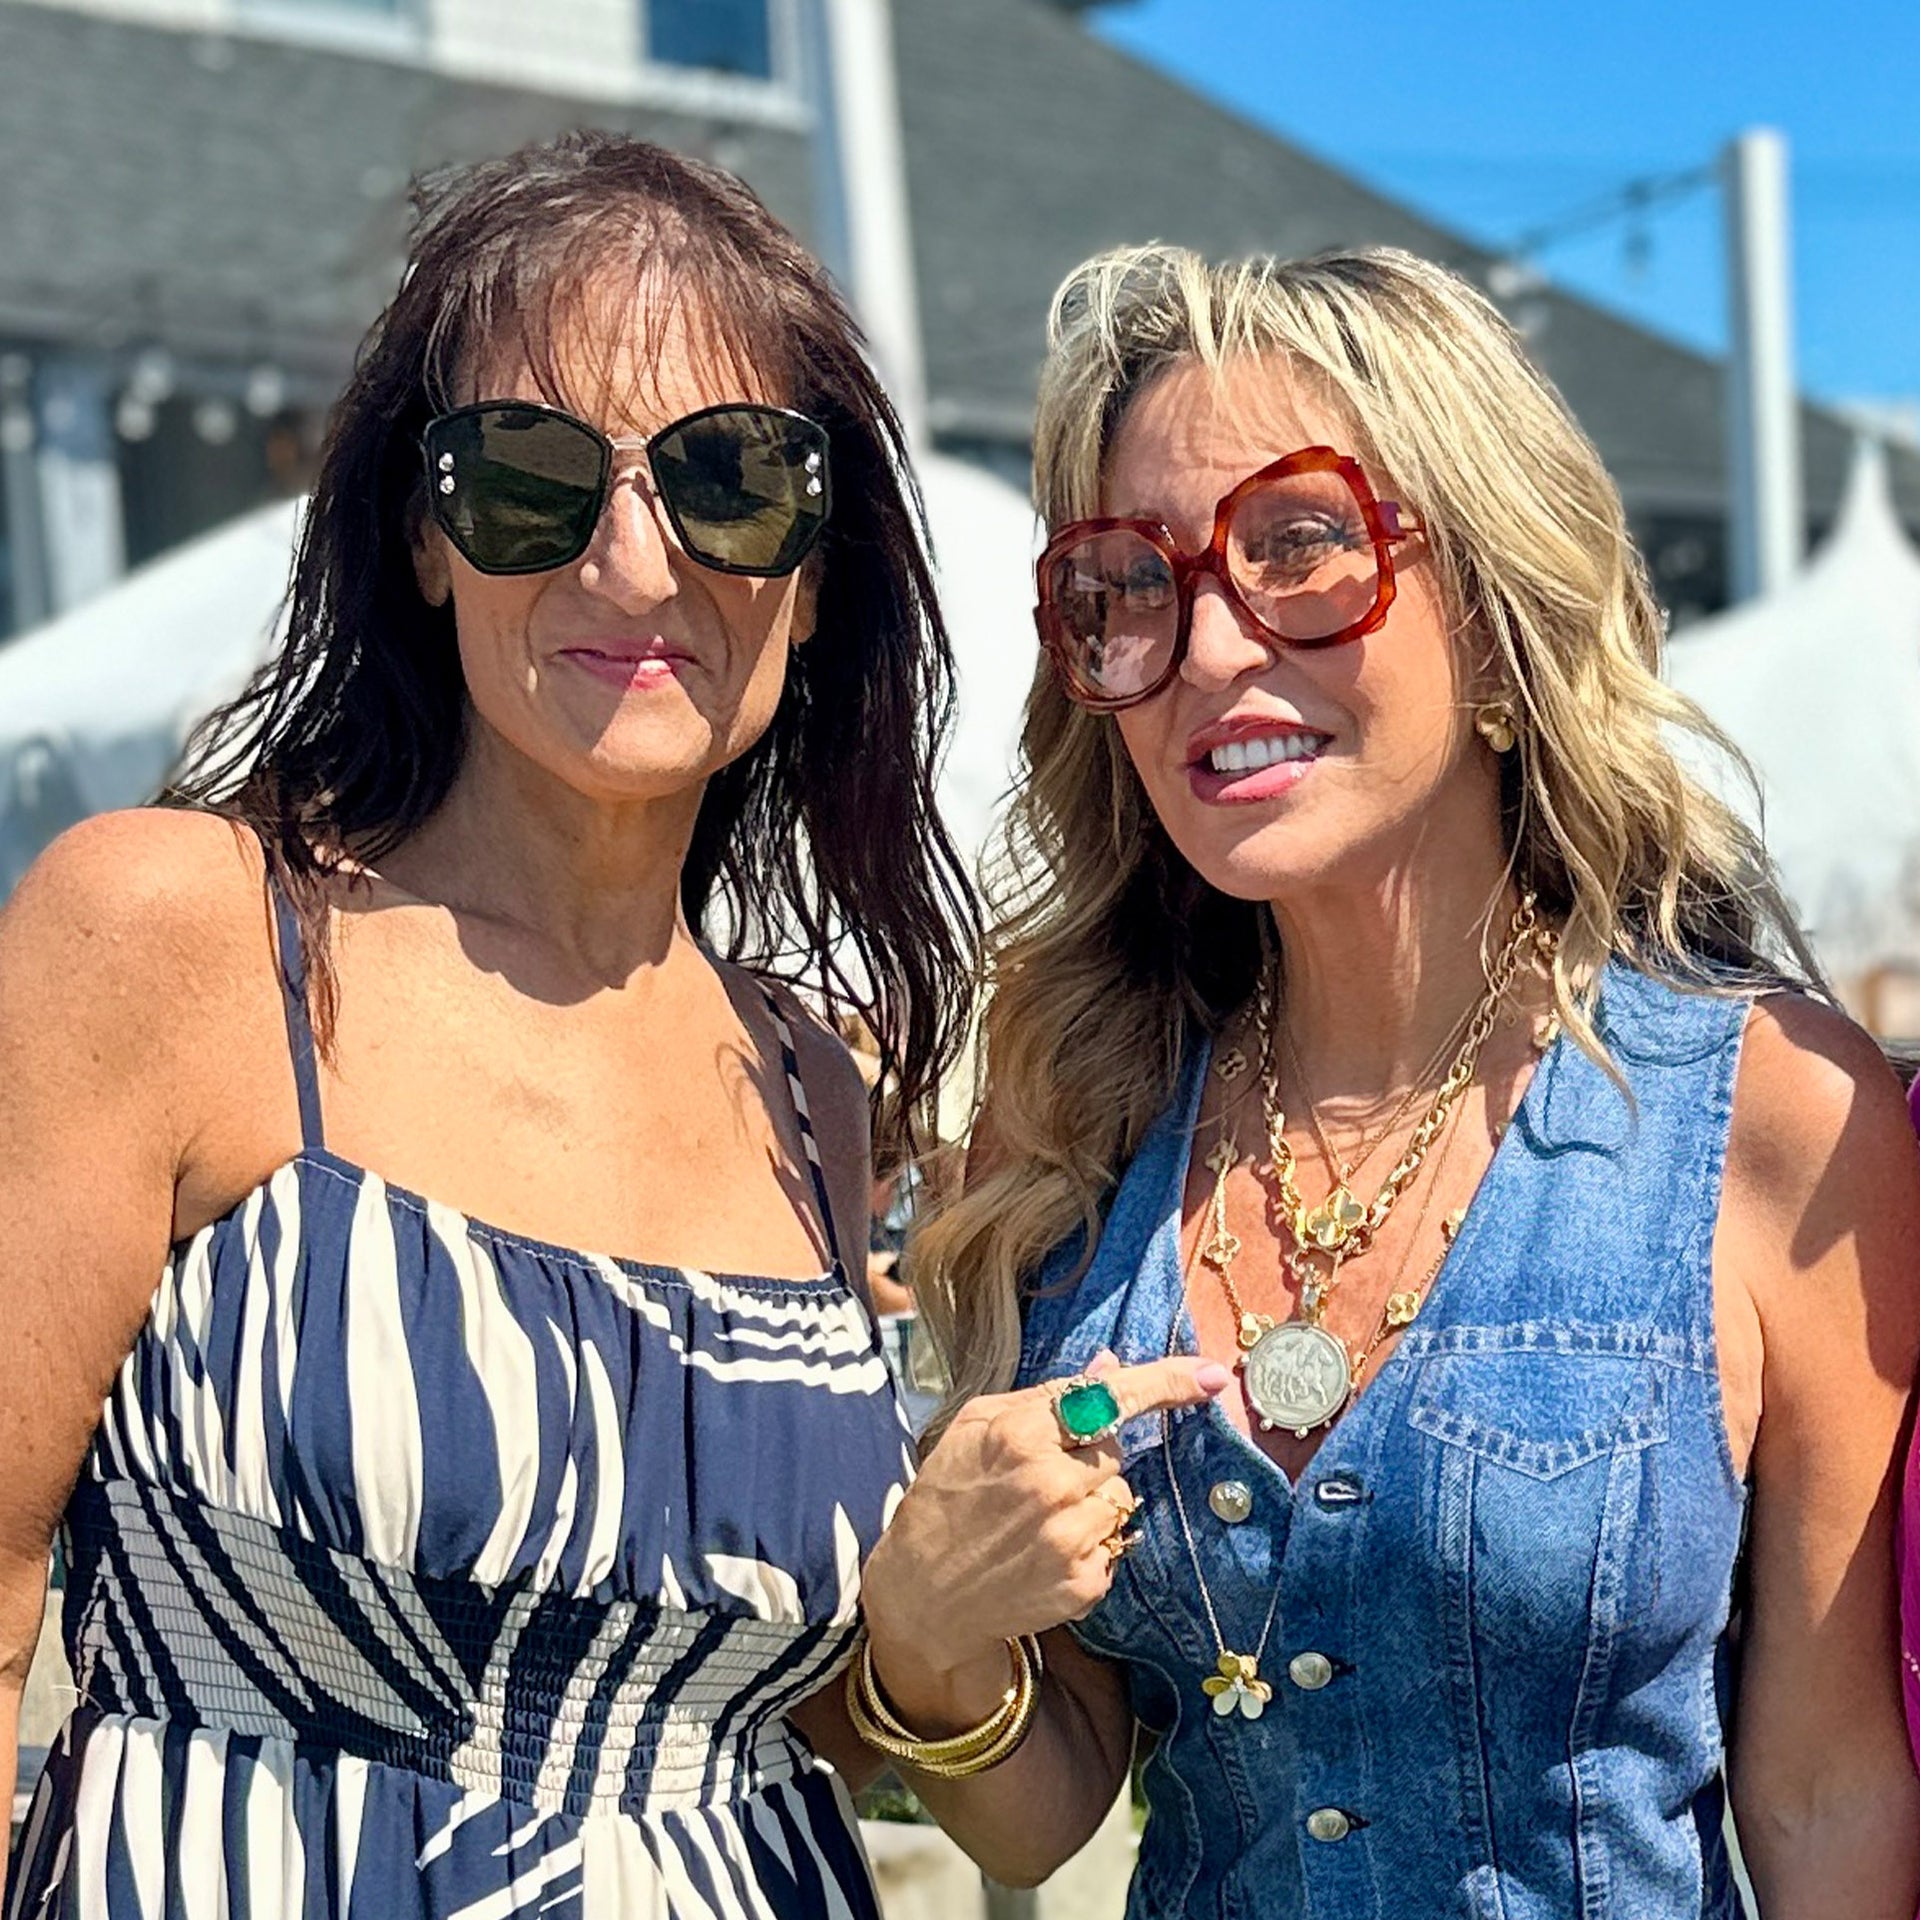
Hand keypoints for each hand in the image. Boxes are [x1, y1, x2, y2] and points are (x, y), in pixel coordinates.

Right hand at [861, 1353, 1229, 1709]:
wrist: (923, 1595)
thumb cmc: (946, 1496)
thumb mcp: (977, 1426)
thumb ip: (1048, 1394)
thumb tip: (1111, 1364)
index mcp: (1021, 1434)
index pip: (1109, 1399)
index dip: (1166, 1383)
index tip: (1213, 1375)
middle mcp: (1052, 1485)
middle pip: (1114, 1451)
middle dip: (1087, 1458)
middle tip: (1037, 1480)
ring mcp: (1071, 1538)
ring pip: (1121, 1497)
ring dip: (1093, 1501)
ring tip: (1039, 1519)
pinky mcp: (1084, 1582)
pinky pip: (1116, 1543)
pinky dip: (1091, 1543)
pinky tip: (1045, 1551)